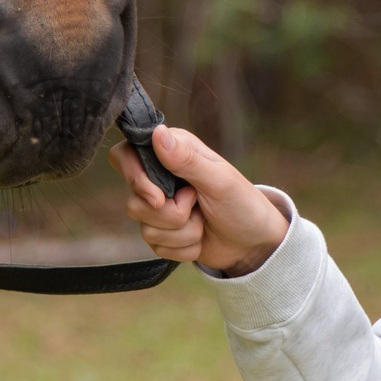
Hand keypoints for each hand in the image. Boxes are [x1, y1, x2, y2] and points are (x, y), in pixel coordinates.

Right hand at [108, 124, 291, 276]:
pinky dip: (184, 247)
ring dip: (183, 233)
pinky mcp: (162, 233)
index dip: (134, 178)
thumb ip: (186, 159)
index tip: (158, 197)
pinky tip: (201, 238)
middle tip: (197, 205)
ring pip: (145, 229)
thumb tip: (157, 133)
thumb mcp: (219, 179)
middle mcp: (160, 178)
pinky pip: (157, 247)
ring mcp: (159, 208)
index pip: (125, 156)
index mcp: (171, 152)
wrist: (255, 243)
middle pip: (134, 202)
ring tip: (204, 222)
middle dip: (171, 214)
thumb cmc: (242, 203)